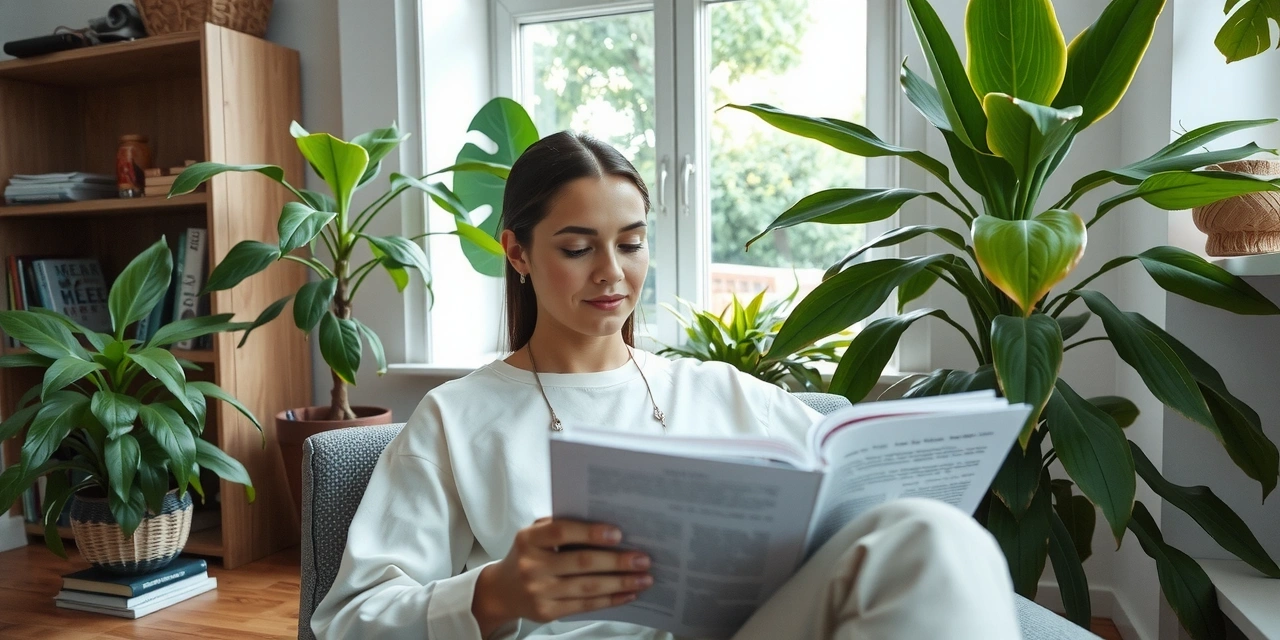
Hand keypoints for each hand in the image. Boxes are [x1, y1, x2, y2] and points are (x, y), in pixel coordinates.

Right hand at [471, 517, 652, 634]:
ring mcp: (538, 591)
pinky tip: (628, 593)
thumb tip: (607, 527)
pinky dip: (610, 599)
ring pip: (587, 587)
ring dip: (620, 583)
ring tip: (644, 578)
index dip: (590, 532)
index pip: (561, 531)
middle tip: (643, 559)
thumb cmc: (528, 555)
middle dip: (617, 561)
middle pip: (581, 563)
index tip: (618, 533)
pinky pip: (585, 605)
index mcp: (528, 539)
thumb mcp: (534, 535)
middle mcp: (531, 566)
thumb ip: (561, 526)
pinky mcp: (546, 612)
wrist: (501, 590)